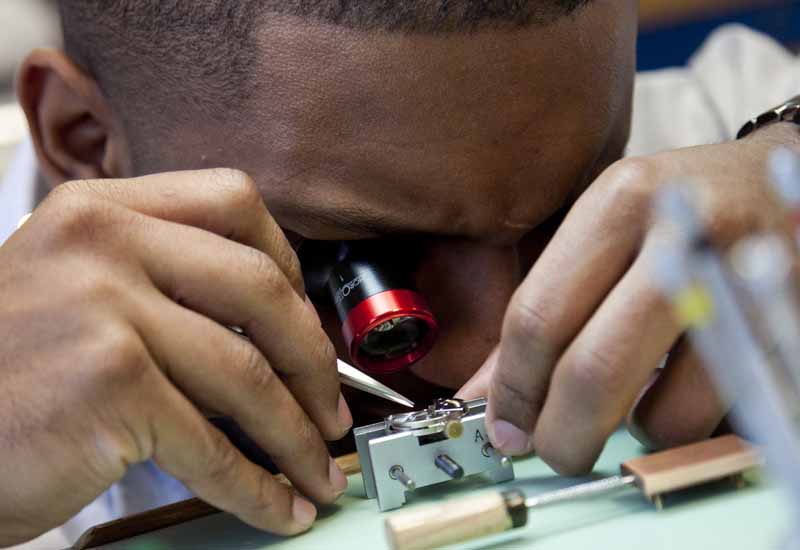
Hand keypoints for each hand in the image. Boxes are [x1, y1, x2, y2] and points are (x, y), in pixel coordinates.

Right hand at [0, 169, 351, 545]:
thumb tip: (273, 323)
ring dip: (297, 437)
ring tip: (316, 471)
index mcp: (103, 209)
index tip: (307, 322)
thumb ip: (159, 277)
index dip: (289, 265)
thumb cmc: (4, 368)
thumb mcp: (73, 285)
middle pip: (261, 288)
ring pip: (246, 376)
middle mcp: (105, 245)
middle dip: (314, 360)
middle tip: (331, 409)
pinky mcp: (109, 385)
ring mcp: (107, 311)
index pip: (233, 201)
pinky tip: (277, 505)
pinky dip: (256, 484)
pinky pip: (211, 444)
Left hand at [459, 123, 799, 473]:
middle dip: (563, 435)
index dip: (513, 389)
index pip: (540, 317)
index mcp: (619, 205)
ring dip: (643, 432)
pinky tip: (695, 387)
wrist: (785, 181)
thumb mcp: (607, 233)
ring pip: (667, 414)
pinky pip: (723, 422)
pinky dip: (695, 426)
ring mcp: (745, 285)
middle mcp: (683, 236)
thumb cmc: (682, 213)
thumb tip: (486, 400)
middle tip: (558, 450)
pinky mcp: (783, 328)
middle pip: (594, 370)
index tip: (506, 429)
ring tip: (648, 397)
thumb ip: (547, 313)